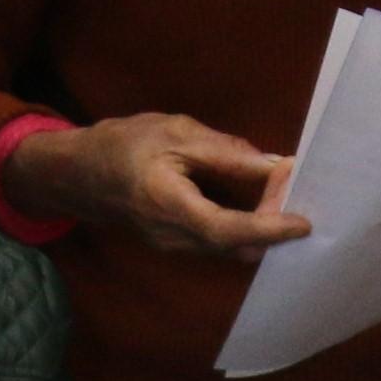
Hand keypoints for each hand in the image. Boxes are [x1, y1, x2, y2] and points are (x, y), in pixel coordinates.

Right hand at [12, 113, 310, 257]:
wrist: (76, 174)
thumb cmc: (121, 146)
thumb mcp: (174, 135)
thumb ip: (225, 152)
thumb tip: (272, 165)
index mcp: (169, 207)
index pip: (228, 229)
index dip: (269, 228)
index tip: (303, 221)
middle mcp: (174, 238)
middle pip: (235, 243)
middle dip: (273, 224)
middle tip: (300, 191)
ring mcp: (174, 246)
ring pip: (229, 246)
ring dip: (260, 226)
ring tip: (284, 193)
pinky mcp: (177, 243)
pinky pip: (218, 241)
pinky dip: (244, 225)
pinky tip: (259, 201)